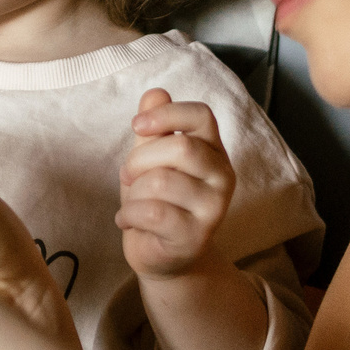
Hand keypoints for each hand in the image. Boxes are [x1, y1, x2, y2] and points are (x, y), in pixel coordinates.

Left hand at [116, 88, 234, 279]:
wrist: (164, 256)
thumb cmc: (158, 201)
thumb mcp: (151, 158)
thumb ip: (155, 127)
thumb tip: (155, 93)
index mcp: (213, 150)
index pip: (202, 115)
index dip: (167, 114)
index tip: (138, 125)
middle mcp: (222, 176)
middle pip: (181, 148)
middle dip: (140, 159)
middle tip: (128, 175)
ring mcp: (213, 208)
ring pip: (161, 181)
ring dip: (132, 192)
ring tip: (132, 202)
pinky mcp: (196, 236)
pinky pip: (152, 212)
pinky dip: (128, 214)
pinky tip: (127, 220)